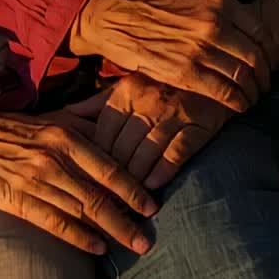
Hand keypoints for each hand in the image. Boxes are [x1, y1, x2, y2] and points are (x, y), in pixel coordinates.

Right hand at [0, 104, 156, 256]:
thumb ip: (84, 128)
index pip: (107, 167)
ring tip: (131, 244)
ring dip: (109, 231)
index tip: (151, 206)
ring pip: (80, 211)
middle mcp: (54, 159)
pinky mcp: (18, 200)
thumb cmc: (16, 128)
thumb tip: (118, 133)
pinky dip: (78, 237)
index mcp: (65, 136)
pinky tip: (96, 248)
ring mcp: (36, 181)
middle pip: (98, 195)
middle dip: (127, 219)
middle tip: (147, 238)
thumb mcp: (53, 119)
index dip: (132, 189)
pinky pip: (54, 223)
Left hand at [68, 73, 229, 189]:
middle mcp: (148, 101)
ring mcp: (173, 114)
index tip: (89, 180)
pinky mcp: (197, 126)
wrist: (213, 78)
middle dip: (112, 177)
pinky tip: (153, 186)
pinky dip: (161, 173)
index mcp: (127, 90)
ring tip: (126, 200)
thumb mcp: (129, 86)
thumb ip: (98, 102)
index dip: (95, 160)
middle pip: (121, 148)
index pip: (103, 133)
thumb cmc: (162, 84)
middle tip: (105, 200)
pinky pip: (174, 155)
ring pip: (144, 155)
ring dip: (134, 181)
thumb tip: (65, 115)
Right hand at [71, 0, 270, 110]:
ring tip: (252, 99)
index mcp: (218, 1)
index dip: (269, 52)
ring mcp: (200, 48)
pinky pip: (222, 92)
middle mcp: (214, 23)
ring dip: (252, 93)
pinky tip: (237, 106)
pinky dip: (235, 102)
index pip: (260, 31)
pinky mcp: (184, 72)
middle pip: (256, 57)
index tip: (268, 62)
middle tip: (264, 86)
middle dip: (265, 76)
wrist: (112, 13)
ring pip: (243, 77)